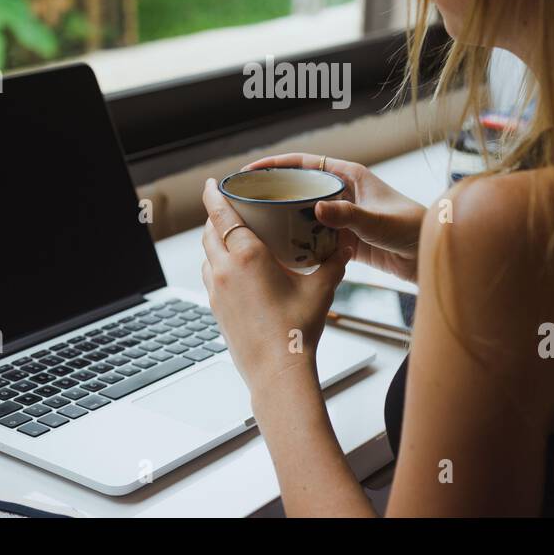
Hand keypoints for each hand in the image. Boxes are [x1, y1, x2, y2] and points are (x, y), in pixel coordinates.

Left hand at [200, 177, 353, 395]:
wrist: (277, 370)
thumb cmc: (297, 329)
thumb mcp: (321, 289)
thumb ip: (334, 262)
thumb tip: (346, 245)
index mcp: (247, 255)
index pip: (221, 213)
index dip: (213, 194)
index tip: (212, 183)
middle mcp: (225, 268)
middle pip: (209, 231)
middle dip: (215, 216)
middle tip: (229, 208)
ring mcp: (217, 289)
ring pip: (207, 254)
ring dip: (214, 241)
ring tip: (231, 237)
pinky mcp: (215, 307)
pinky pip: (210, 275)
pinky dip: (216, 264)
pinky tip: (234, 269)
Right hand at [244, 153, 425, 281]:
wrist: (430, 256)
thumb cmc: (413, 230)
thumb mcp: (379, 222)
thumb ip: (349, 216)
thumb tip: (317, 208)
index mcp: (350, 176)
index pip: (305, 163)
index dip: (276, 164)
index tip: (251, 170)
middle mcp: (343, 192)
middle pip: (300, 185)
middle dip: (274, 190)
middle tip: (246, 200)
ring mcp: (342, 215)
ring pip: (305, 211)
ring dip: (284, 217)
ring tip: (256, 224)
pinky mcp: (344, 238)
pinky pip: (315, 235)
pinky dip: (299, 240)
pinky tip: (282, 249)